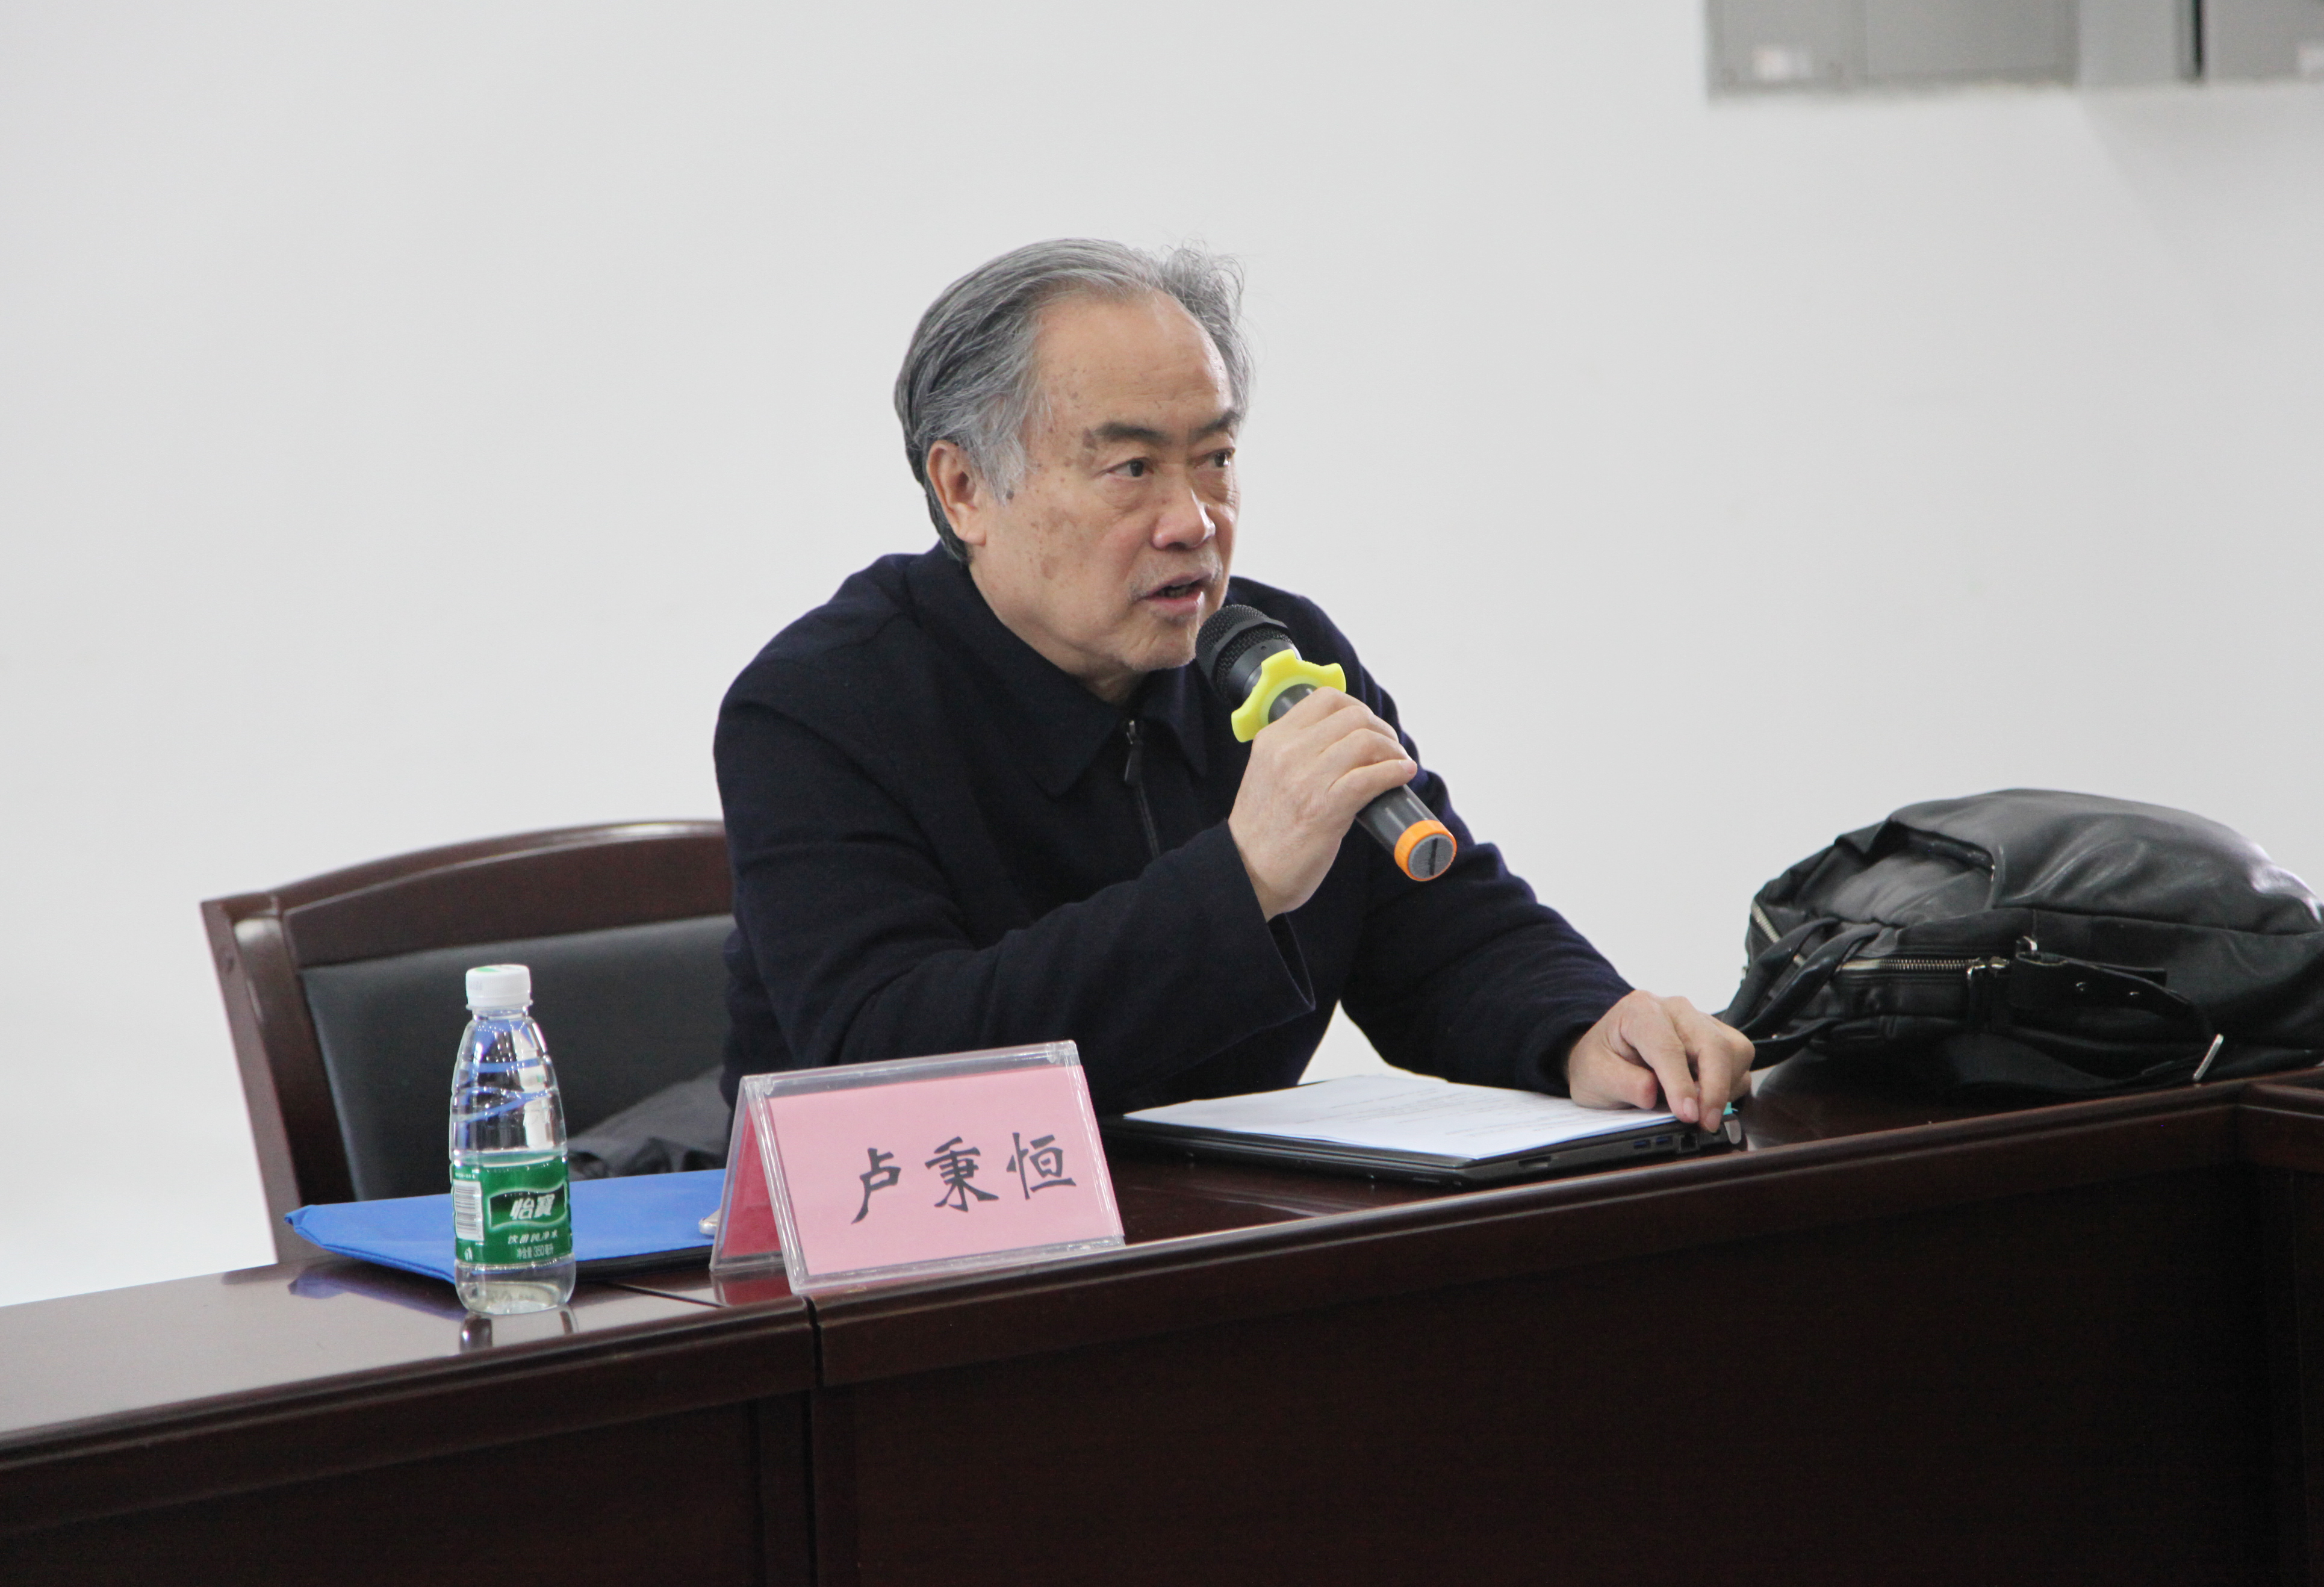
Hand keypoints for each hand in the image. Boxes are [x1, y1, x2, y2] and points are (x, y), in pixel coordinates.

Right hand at [1227, 688, 1416, 918]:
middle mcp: (1287, 752)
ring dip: (1393, 751)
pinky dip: (1395, 772)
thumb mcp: (1268, 774)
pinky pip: (1371, 777)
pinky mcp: (1325, 809)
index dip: (1358, 708)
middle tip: (1389, 748)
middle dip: (1381, 729)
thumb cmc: (1263, 830)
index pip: (1326, 698)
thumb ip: (1296, 753)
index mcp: (1272, 739)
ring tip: (1398, 764)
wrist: (1246, 872)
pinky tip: (1402, 776)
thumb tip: (1345, 742)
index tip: (1369, 726)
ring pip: (1366, 741)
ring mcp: (1305, 779)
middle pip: (1353, 716)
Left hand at [1565, 990, 1753, 1128]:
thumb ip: (1622, 1083)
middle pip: (1713, 1044)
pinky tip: (1706, 1100)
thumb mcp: (1595, 1076)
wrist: (1607, 1053)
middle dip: (1715, 1088)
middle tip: (1706, 1123)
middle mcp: (1676, 1009)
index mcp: (1640, 1010)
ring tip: (1702, 1112)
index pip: (1667, 1046)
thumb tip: (1651, 1094)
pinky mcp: (1717, 1036)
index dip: (1679, 1083)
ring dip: (1725, 1087)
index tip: (1687, 1114)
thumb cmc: (1601, 1061)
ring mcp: (1700, 1021)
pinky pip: (1739, 1060)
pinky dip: (1730, 1085)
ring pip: (1734, 1050)